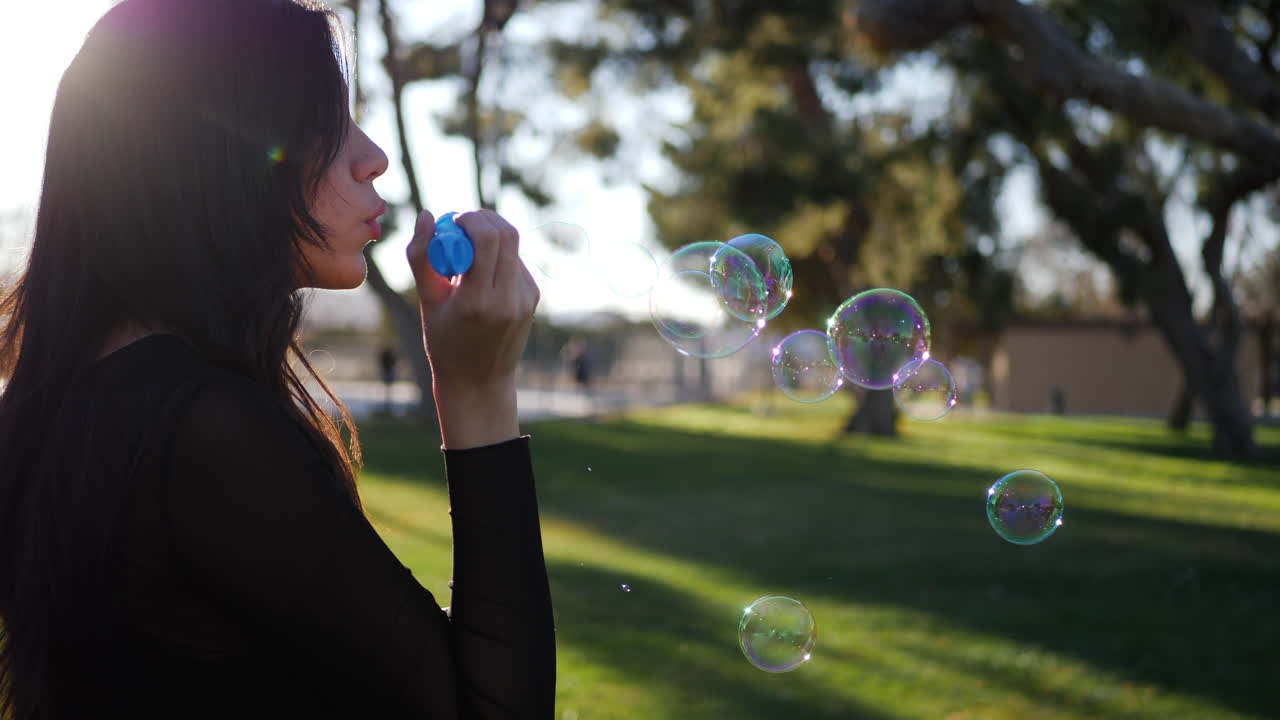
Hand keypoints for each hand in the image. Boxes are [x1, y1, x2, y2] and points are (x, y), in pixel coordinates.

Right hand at [405, 209, 539, 447]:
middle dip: (482, 219)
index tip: (452, 223)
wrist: (480, 382)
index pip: (489, 239)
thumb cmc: (445, 343)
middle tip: (460, 226)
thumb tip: (426, 216)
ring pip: (512, 245)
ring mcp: (526, 298)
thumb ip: (422, 257)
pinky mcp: (533, 297)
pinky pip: (516, 261)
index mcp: (479, 301)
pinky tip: (481, 276)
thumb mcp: (427, 303)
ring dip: (488, 239)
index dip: (470, 220)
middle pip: (507, 233)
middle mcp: (509, 299)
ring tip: (465, 260)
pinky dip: (497, 257)